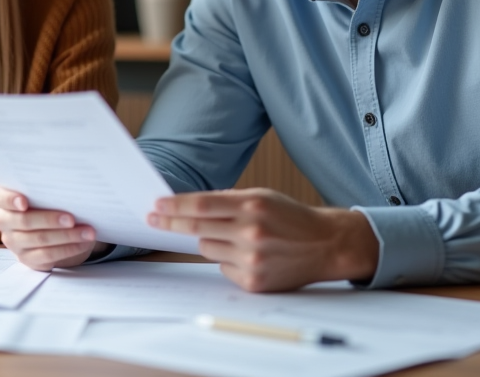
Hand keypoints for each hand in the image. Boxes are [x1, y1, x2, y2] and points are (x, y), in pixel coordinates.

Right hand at [0, 184, 101, 270]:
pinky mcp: (27, 258)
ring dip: (66, 236)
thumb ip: (49, 188)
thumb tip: (71, 184)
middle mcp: (4, 220)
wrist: (54, 225)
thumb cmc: (49, 200)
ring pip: (38, 240)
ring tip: (87, 232)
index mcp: (3, 198)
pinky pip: (46, 256)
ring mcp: (14, 242)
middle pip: (22, 221)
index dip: (9, 199)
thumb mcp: (47, 191)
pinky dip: (68, 249)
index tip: (24, 202)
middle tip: (71, 218)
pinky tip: (82, 243)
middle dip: (49, 220)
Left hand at [148, 188, 378, 291]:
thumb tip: (189, 207)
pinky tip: (251, 256)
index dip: (175, 206)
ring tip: (235, 237)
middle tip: (153, 218)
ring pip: (207, 249)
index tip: (157, 205)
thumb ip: (228, 201)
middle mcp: (251, 232)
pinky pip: (222, 268)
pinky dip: (228, 260)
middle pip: (197, 228)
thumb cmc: (291, 217)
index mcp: (253, 205)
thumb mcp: (263, 197)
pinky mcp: (253, 282)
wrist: (326, 244)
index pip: (202, 205)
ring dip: (210, 241)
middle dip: (171, 223)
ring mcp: (252, 259)